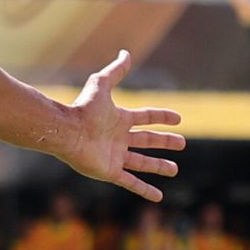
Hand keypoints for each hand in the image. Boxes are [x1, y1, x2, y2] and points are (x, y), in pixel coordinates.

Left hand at [56, 51, 182, 203]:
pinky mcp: (110, 172)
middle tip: (182, 144)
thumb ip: (116, 71)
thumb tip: (126, 52)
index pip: (145, 118)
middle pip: (147, 141)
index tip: (178, 118)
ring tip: (175, 169)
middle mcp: (118, 139)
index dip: (161, 117)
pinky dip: (144, 190)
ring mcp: (115, 156)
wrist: (67, 131)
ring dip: (158, 166)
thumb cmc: (83, 109)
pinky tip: (158, 196)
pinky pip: (131, 183)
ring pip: (142, 163)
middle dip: (164, 142)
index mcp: (119, 119)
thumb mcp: (102, 84)